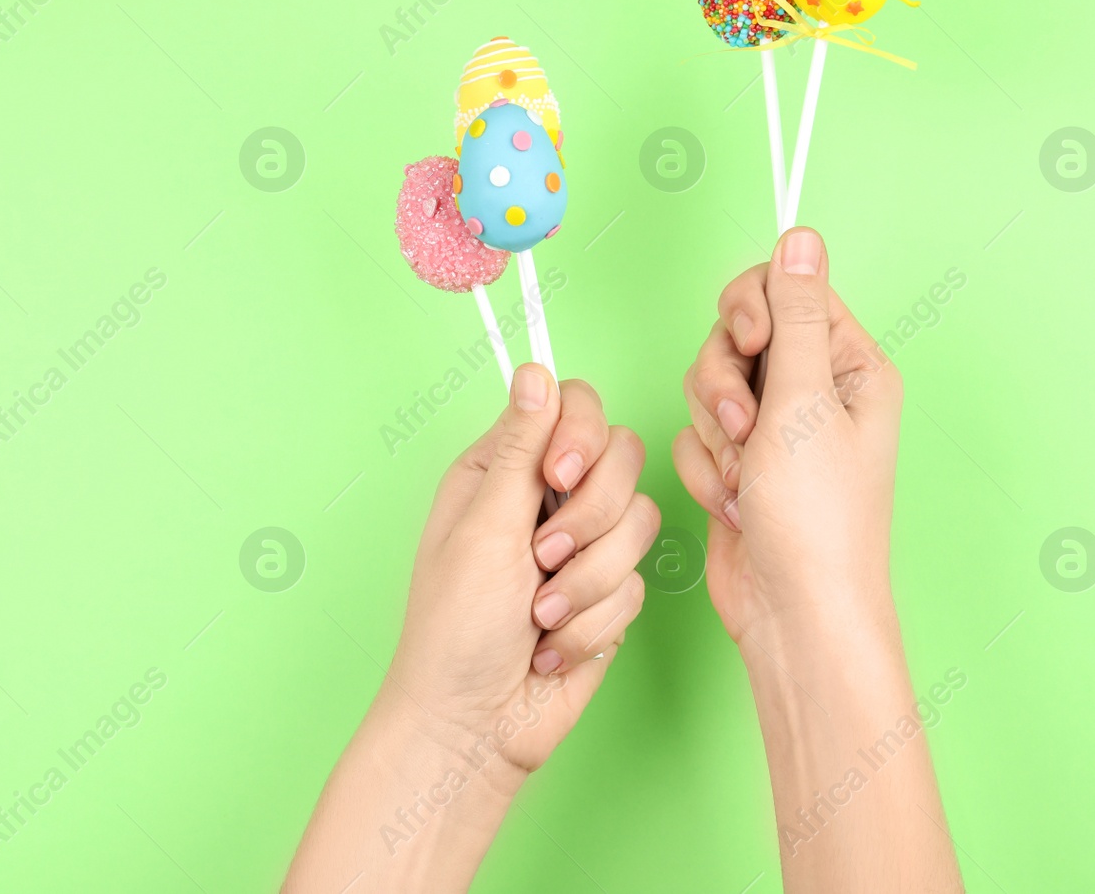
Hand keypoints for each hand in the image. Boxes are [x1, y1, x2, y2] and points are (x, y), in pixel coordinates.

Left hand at [287, 366, 655, 891]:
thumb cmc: (455, 629)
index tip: (559, 476)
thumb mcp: (483, 528)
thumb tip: (535, 369)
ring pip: (639, 524)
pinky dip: (592, 623)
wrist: (474, 724)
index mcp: (504, 469)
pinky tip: (551, 647)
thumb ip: (520, 449)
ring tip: (539, 615)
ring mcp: (582, 547)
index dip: (581, 436)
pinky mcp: (609, 595)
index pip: (574, 406)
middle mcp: (546, 499)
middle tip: (542, 558)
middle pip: (622, 459)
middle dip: (589, 518)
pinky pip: (638, 585)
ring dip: (588, 581)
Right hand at [673, 227, 901, 647]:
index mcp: (848, 364)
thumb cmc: (816, 519)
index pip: (783, 289)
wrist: (793, 612)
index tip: (752, 348)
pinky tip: (733, 504)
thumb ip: (792, 315)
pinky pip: (693, 434)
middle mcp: (812, 390)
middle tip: (747, 428)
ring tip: (742, 478)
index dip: (752, 311)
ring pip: (704, 385)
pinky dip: (704, 470)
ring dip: (713, 435)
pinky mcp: (738, 464)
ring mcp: (773, 430)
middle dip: (723, 385)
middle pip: (733, 335)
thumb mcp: (803, 402)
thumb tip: (801, 235)